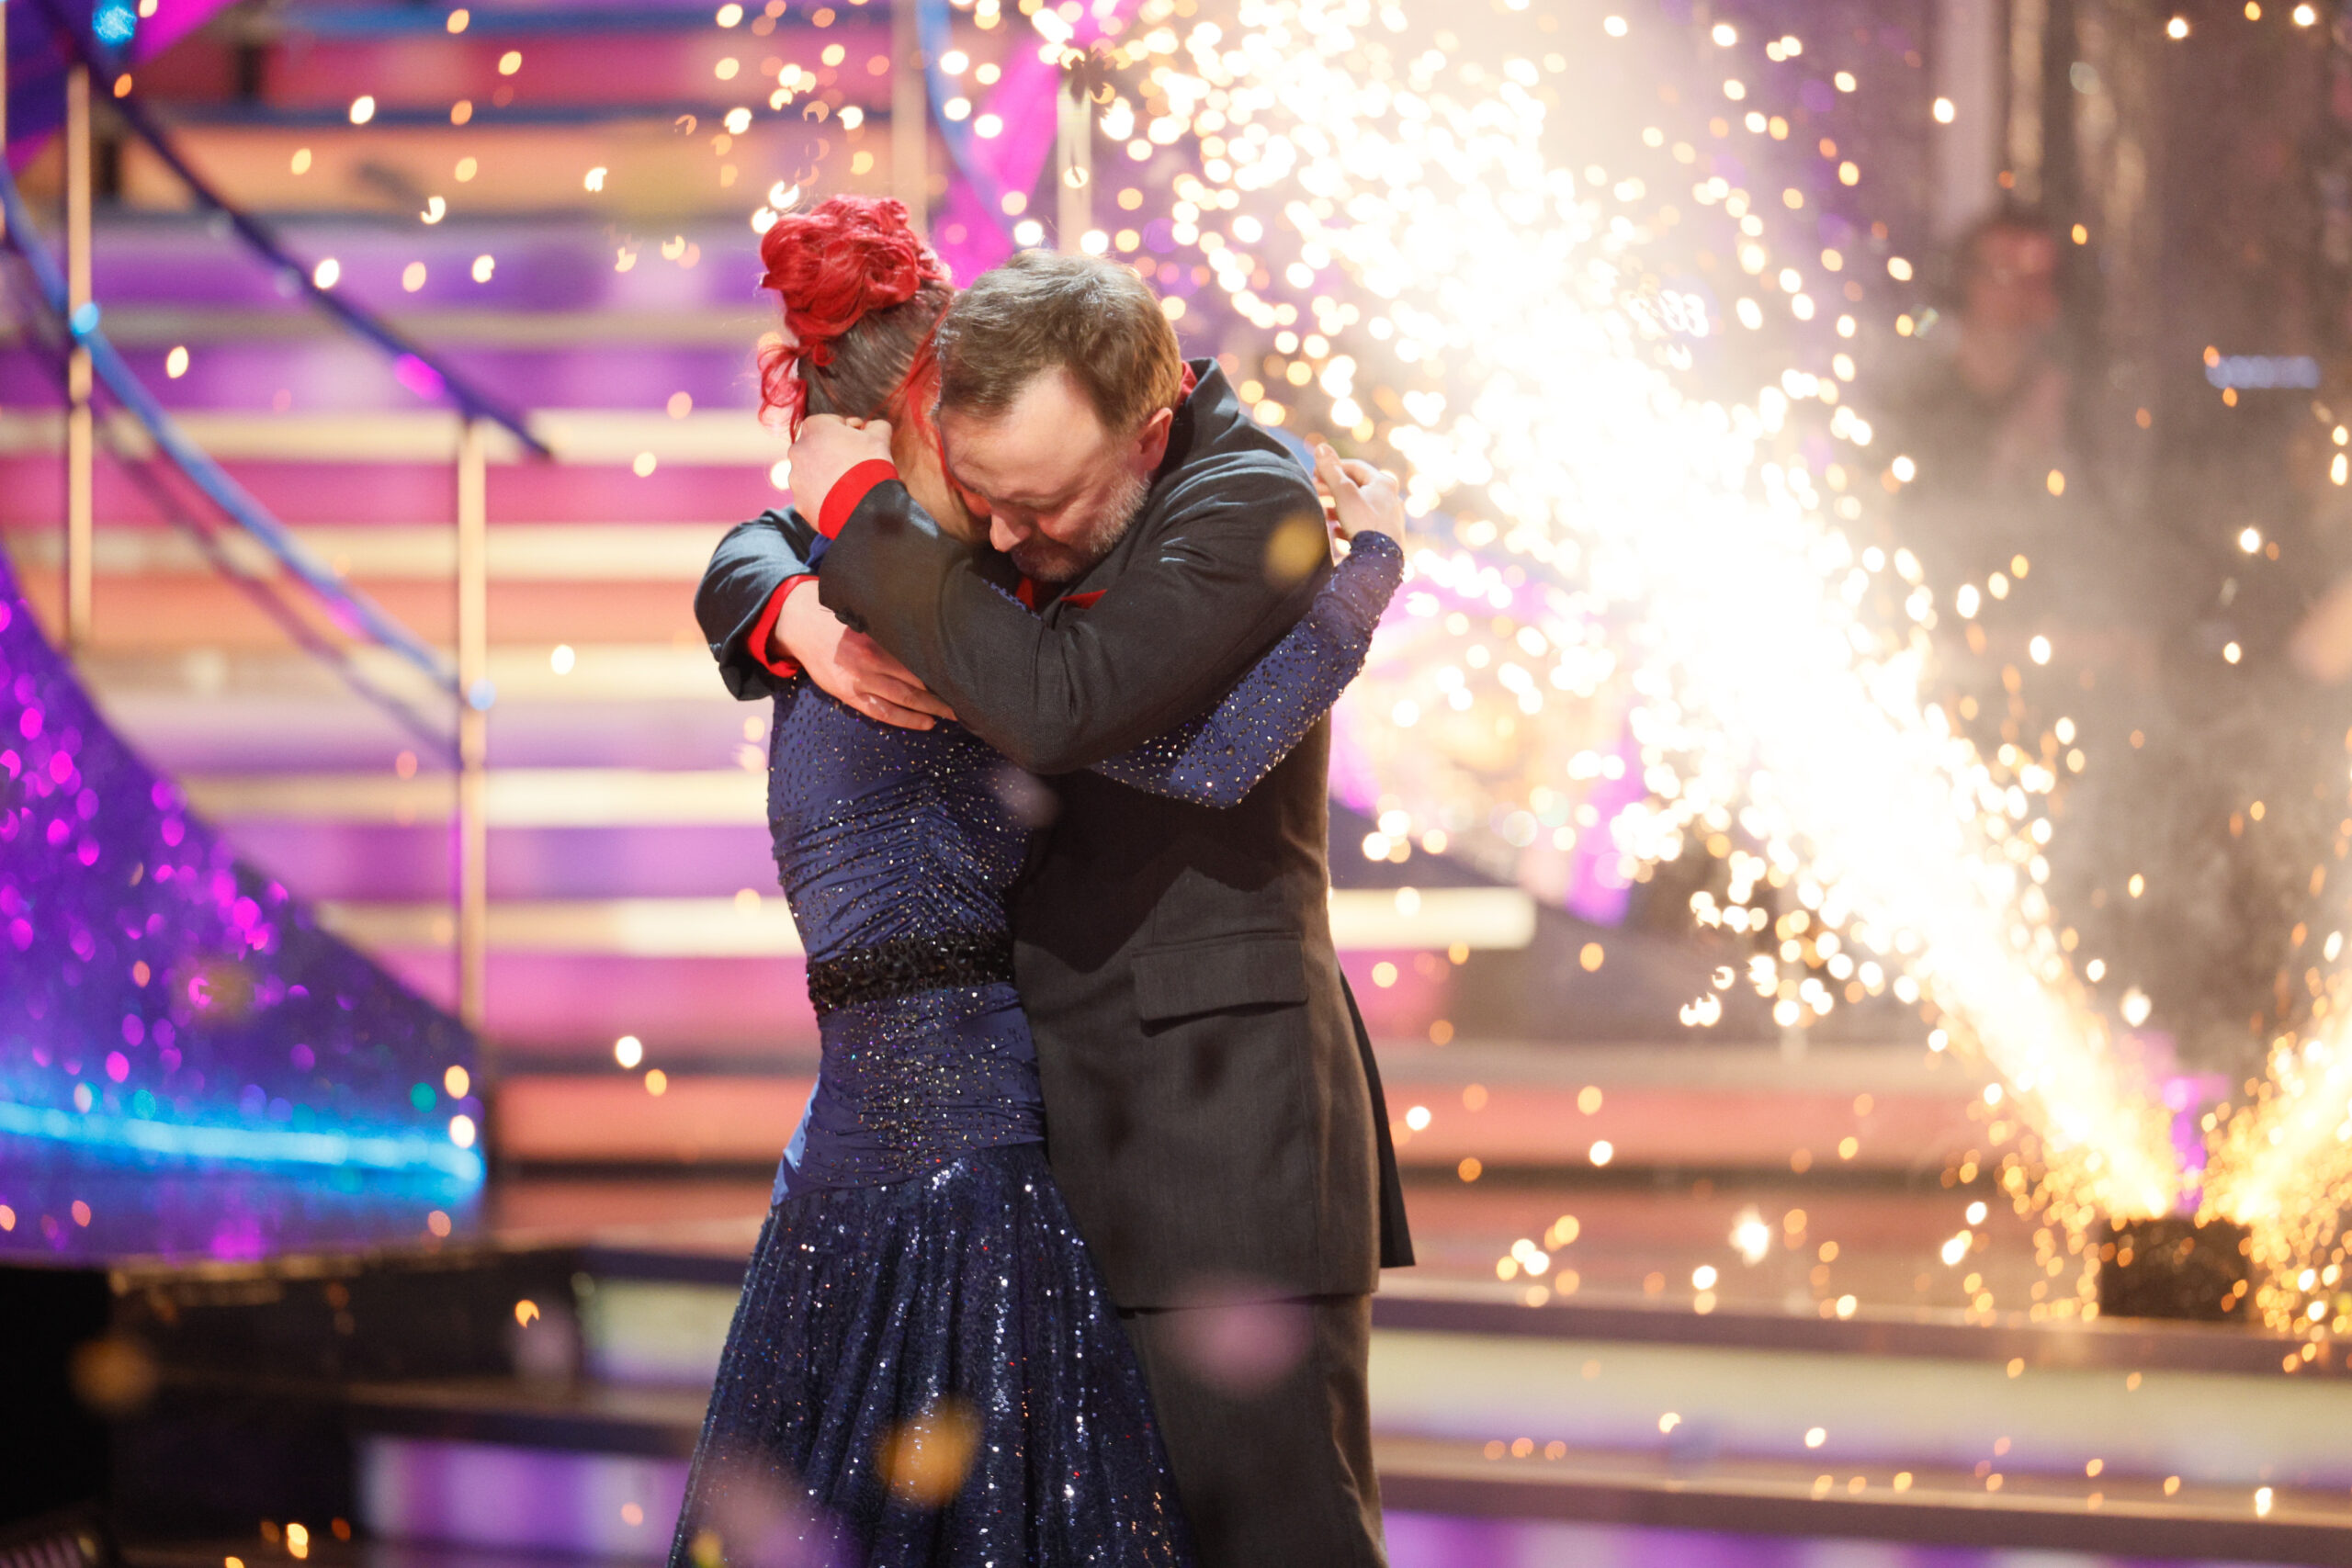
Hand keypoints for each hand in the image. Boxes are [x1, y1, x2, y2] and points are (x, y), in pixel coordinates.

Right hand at [775, 582, 955, 728]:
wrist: (803, 628)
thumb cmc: (842, 623)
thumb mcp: (868, 620)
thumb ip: (893, 632)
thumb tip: (930, 642)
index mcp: (880, 637)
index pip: (919, 656)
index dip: (942, 668)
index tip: (963, 674)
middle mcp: (872, 659)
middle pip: (917, 679)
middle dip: (943, 690)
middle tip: (968, 698)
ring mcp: (861, 680)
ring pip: (904, 698)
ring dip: (932, 708)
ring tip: (954, 714)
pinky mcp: (851, 696)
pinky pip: (883, 713)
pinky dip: (907, 719)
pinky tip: (926, 722)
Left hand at [790, 414, 896, 523]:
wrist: (866, 507)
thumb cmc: (870, 465)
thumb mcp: (879, 436)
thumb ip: (875, 425)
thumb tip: (874, 427)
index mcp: (814, 427)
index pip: (831, 423)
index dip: (848, 433)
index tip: (859, 443)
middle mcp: (798, 449)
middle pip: (818, 448)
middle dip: (833, 454)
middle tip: (854, 465)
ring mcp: (795, 477)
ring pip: (812, 473)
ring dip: (827, 476)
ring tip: (848, 485)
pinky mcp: (800, 501)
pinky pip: (812, 496)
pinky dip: (824, 497)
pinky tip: (841, 500)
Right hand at [1314, 441, 1403, 541]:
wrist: (1380, 562)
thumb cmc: (1364, 524)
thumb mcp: (1343, 494)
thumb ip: (1331, 470)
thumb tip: (1321, 447)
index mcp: (1383, 483)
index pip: (1355, 467)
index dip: (1333, 468)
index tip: (1315, 474)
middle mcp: (1390, 498)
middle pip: (1357, 487)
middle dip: (1334, 489)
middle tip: (1315, 491)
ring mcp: (1390, 518)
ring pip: (1360, 507)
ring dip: (1339, 507)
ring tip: (1322, 512)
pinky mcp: (1386, 536)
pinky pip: (1364, 525)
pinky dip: (1348, 524)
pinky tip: (1335, 531)